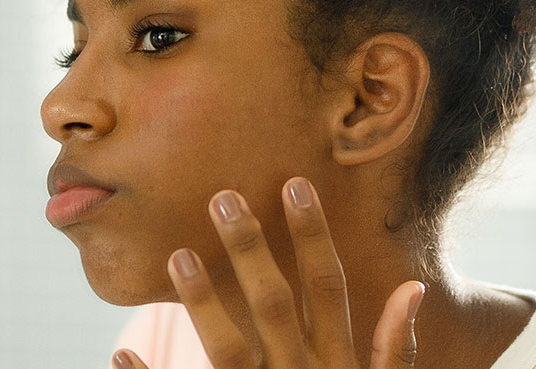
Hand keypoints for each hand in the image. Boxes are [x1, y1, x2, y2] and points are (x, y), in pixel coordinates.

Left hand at [117, 177, 424, 368]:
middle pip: (275, 307)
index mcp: (339, 366)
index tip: (294, 184)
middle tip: (222, 197)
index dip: (314, 236)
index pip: (328, 288)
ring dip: (205, 303)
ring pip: (231, 352)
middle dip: (252, 251)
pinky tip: (121, 354)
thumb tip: (414, 289)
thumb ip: (396, 352)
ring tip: (178, 255)